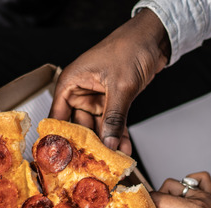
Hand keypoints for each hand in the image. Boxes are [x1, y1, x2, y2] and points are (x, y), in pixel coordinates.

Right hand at [49, 9, 169, 154]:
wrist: (153, 38)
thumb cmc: (129, 48)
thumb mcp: (120, 86)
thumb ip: (113, 117)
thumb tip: (107, 143)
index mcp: (70, 83)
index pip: (57, 117)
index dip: (59, 139)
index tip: (63, 160)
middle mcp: (80, 92)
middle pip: (78, 126)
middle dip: (87, 146)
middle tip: (92, 166)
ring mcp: (96, 98)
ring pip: (97, 127)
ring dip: (106, 143)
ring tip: (112, 161)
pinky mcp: (112, 101)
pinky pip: (112, 122)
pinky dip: (118, 135)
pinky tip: (123, 149)